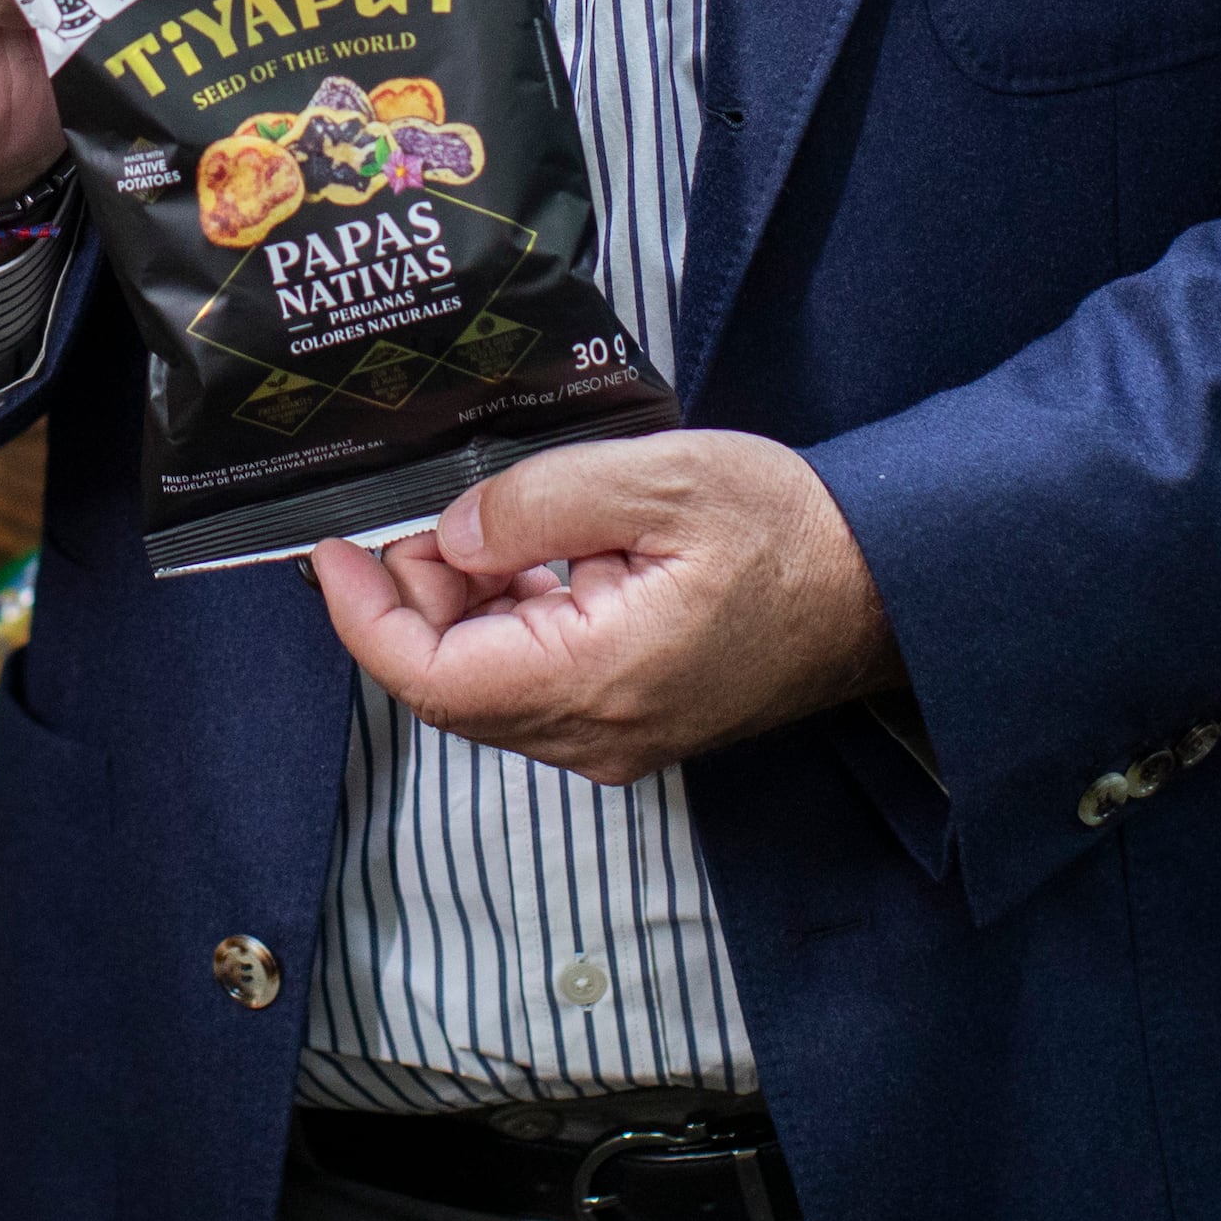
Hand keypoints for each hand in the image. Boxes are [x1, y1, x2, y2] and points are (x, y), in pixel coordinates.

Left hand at [310, 432, 901, 785]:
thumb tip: (452, 535)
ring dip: (464, 608)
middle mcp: (595, 736)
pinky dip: (507, 622)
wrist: (888, 588)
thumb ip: (539, 504)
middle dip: (416, 598)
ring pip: (488, 685)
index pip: (429, 678)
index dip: (363, 615)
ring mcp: (617, 740)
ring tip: (494, 525)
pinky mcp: (635, 724)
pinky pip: (535, 685)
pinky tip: (538, 560)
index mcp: (594, 681)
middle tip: (435, 512)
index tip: (332, 549)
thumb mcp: (659, 479)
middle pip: (449, 684)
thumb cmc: (787, 529)